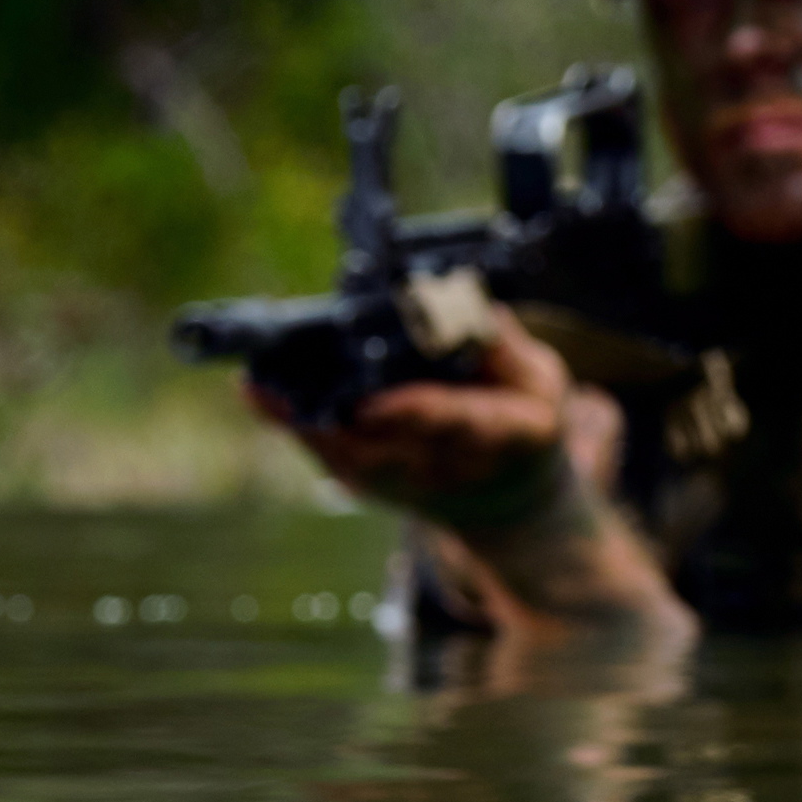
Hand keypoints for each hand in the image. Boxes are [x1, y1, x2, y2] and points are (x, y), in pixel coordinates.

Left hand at [254, 307, 686, 643]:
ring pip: (342, 450)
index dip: (413, 413)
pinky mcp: (365, 482)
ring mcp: (400, 482)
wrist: (506, 497)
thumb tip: (460, 304)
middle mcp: (444, 467)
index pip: (456, 424)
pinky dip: (292, 418)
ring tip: (261, 375)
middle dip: (336, 409)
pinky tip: (260, 389)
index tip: (374, 405)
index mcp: (502, 436)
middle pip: (380, 443)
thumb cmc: (524, 423)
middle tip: (292, 372)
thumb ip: (503, 345)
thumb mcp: (541, 381)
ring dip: (302, 413)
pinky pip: (324, 449)